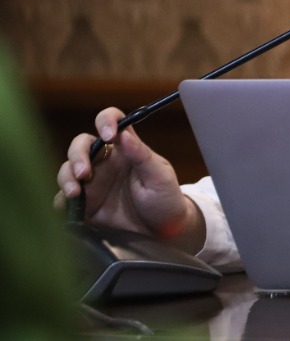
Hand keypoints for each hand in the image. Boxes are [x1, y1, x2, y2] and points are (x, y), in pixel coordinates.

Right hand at [55, 107, 205, 254]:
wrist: (162, 231)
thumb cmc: (165, 198)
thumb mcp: (159, 175)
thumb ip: (141, 155)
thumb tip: (124, 133)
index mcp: (125, 148)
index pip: (112, 122)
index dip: (106, 121)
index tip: (108, 134)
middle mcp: (105, 161)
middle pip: (81, 145)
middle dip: (78, 155)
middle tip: (84, 172)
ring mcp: (92, 182)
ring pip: (67, 169)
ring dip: (66, 177)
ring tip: (76, 192)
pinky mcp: (84, 204)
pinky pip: (63, 199)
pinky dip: (61, 201)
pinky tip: (70, 206)